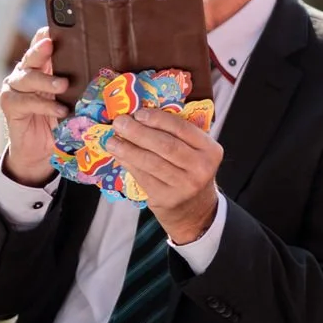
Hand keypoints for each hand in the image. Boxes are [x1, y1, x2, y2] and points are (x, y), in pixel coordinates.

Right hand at [0, 29, 70, 185]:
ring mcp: (15, 87)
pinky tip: (59, 109)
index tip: (55, 28)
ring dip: (46, 81)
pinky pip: (25, 101)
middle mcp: (26, 72)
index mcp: (43, 65)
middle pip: (32, 56)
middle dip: (41, 50)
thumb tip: (112, 72)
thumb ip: (82, 83)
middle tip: (50, 45)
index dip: (47, 34)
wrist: (41, 148)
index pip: (43, 42)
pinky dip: (43, 105)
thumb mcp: (75, 98)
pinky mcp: (10, 104)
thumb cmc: (62, 118)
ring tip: (62, 85)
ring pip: (27, 77)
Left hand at [107, 108, 222, 243]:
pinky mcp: (166, 198)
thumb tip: (141, 115)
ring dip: (128, 148)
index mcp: (210, 150)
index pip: (182, 128)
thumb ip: (178, 135)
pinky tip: (118, 155)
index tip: (138, 113)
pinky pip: (143, 176)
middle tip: (119, 122)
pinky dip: (128, 163)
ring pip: (151, 162)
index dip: (158, 119)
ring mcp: (184, 185)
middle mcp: (200, 168)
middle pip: (165, 145)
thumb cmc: (191, 172)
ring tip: (112, 140)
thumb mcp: (196, 153)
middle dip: (138, 132)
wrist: (195, 209)